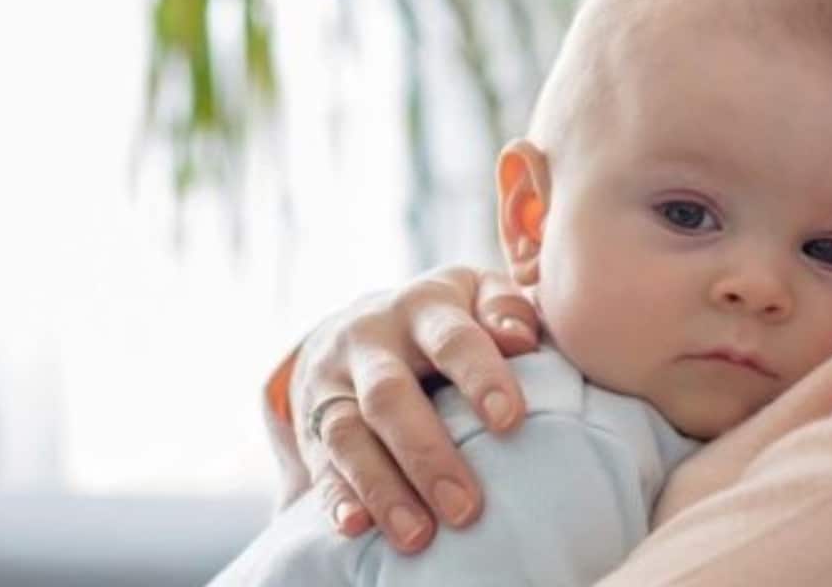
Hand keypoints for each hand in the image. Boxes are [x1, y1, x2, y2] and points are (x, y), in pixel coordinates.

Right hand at [286, 265, 540, 552]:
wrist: (354, 323)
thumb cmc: (442, 317)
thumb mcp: (475, 294)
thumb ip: (506, 309)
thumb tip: (521, 338)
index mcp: (423, 306)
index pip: (452, 340)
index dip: (481, 378)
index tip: (510, 421)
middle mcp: (370, 341)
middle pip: (389, 397)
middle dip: (427, 454)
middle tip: (465, 508)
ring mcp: (333, 383)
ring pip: (347, 436)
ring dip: (383, 489)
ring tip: (418, 536)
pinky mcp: (309, 426)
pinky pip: (319, 463)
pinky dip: (337, 497)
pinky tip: (356, 526)